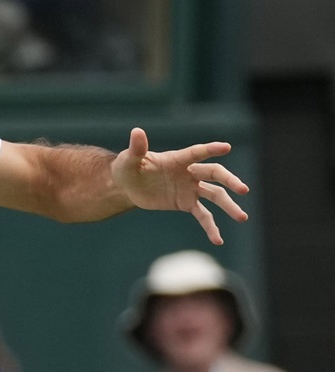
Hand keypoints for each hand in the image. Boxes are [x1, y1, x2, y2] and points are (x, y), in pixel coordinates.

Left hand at [111, 127, 249, 244]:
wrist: (127, 186)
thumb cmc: (127, 168)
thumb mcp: (128, 160)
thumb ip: (136, 148)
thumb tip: (136, 131)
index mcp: (177, 159)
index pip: (196, 153)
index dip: (210, 149)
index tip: (227, 147)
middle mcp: (188, 172)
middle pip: (214, 174)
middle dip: (229, 181)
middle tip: (243, 190)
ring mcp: (190, 188)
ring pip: (215, 196)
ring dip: (229, 206)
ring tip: (243, 217)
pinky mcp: (186, 203)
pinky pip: (203, 215)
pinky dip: (211, 227)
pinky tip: (218, 240)